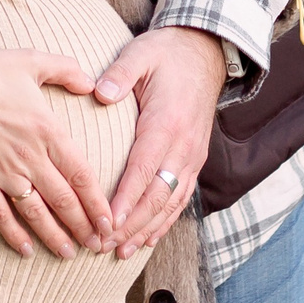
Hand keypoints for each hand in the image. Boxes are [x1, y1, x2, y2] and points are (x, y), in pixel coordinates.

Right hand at [0, 49, 114, 259]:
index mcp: (47, 131)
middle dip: (84, 226)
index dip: (98, 203)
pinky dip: (13, 234)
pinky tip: (27, 250)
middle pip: (63, 200)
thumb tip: (92, 83)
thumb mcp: (31, 59)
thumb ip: (66, 69)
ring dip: (55, 236)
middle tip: (98, 245)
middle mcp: (29, 158)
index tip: (110, 222)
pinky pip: (0, 214)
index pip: (81, 174)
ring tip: (69, 253)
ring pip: (36, 213)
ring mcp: (3, 172)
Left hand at [91, 25, 225, 258]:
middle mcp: (183, 146)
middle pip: (157, 196)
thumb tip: (99, 92)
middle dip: (131, 225)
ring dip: (147, 229)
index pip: (143, 170)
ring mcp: (192, 155)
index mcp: (166, 122)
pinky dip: (165, 220)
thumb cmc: (166, 53)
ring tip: (122, 251)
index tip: (107, 222)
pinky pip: (181, 197)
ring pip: (171, 203)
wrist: (204, 51)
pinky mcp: (195, 159)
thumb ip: (120, 73)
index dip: (126, 200)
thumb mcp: (140, 53)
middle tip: (103, 245)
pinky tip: (148, 237)